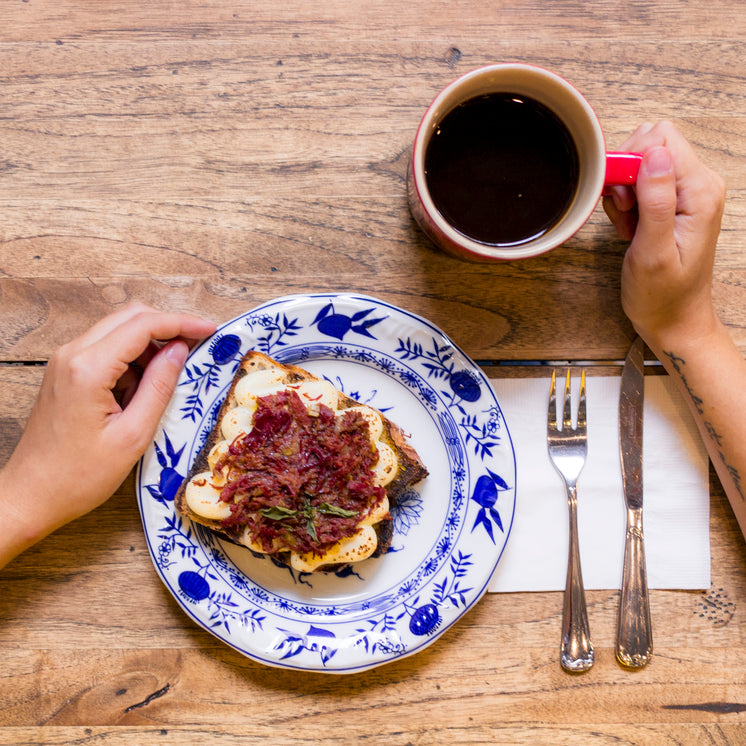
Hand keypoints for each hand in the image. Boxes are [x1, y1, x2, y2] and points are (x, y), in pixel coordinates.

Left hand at [0, 303, 215, 564]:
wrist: (30, 496)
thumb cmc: (79, 476)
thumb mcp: (133, 435)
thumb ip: (160, 386)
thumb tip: (181, 350)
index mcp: (88, 368)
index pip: (143, 325)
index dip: (182, 323)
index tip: (212, 331)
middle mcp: (71, 355)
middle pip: (130, 317)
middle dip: (169, 326)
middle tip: (199, 347)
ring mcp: (64, 362)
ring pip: (118, 330)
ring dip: (150, 344)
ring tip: (173, 376)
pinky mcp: (64, 373)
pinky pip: (105, 349)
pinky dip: (132, 358)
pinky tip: (145, 386)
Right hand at [603, 121, 725, 351]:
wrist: (673, 318)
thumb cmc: (663, 295)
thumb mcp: (654, 251)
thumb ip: (656, 201)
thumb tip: (653, 154)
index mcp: (700, 192)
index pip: (660, 140)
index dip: (630, 164)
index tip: (621, 198)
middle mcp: (699, 185)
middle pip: (650, 146)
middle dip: (625, 176)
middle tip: (625, 214)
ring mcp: (687, 192)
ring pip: (641, 164)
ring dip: (623, 192)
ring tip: (629, 225)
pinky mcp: (673, 202)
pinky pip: (640, 183)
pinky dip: (626, 203)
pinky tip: (631, 227)